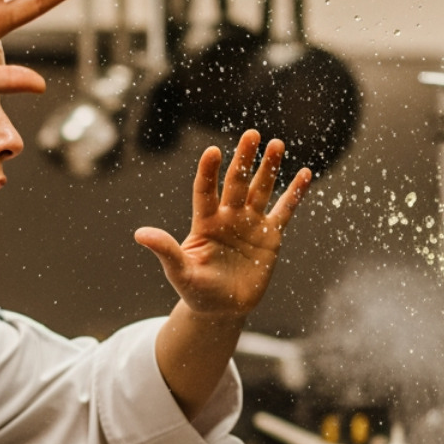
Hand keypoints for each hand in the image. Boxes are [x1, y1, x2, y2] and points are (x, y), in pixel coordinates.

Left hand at [135, 130, 310, 318]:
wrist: (221, 309)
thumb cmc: (196, 290)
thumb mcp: (179, 272)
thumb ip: (165, 250)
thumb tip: (139, 234)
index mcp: (205, 222)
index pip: (205, 190)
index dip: (208, 172)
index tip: (212, 152)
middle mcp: (228, 217)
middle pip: (237, 182)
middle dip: (244, 159)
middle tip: (251, 134)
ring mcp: (250, 224)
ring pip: (261, 190)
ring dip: (269, 168)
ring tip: (276, 144)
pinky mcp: (270, 236)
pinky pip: (284, 211)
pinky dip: (294, 194)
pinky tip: (304, 174)